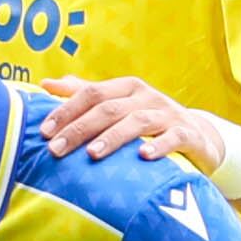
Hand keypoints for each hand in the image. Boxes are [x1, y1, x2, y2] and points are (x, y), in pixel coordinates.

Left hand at [41, 74, 223, 171]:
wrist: (197, 136)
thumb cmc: (147, 121)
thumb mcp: (117, 104)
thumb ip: (83, 94)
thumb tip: (45, 83)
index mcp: (126, 88)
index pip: (92, 93)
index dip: (66, 110)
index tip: (43, 131)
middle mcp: (147, 97)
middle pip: (109, 109)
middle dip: (80, 129)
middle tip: (56, 149)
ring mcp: (169, 115)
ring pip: (137, 122)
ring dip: (113, 138)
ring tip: (91, 154)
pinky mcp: (188, 135)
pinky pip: (174, 138)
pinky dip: (158, 146)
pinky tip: (142, 156)